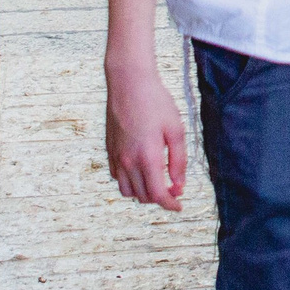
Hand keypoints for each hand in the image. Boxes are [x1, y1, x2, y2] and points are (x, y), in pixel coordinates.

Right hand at [105, 56, 187, 211]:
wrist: (129, 83)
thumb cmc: (156, 103)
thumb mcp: (176, 130)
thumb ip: (178, 161)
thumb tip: (179, 185)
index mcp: (147, 158)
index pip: (157, 195)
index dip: (170, 205)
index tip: (179, 206)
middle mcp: (128, 161)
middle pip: (143, 196)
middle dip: (160, 198)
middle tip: (174, 188)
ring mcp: (117, 157)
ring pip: (128, 191)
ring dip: (143, 192)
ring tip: (158, 181)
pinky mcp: (109, 150)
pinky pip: (118, 178)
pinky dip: (130, 182)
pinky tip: (141, 170)